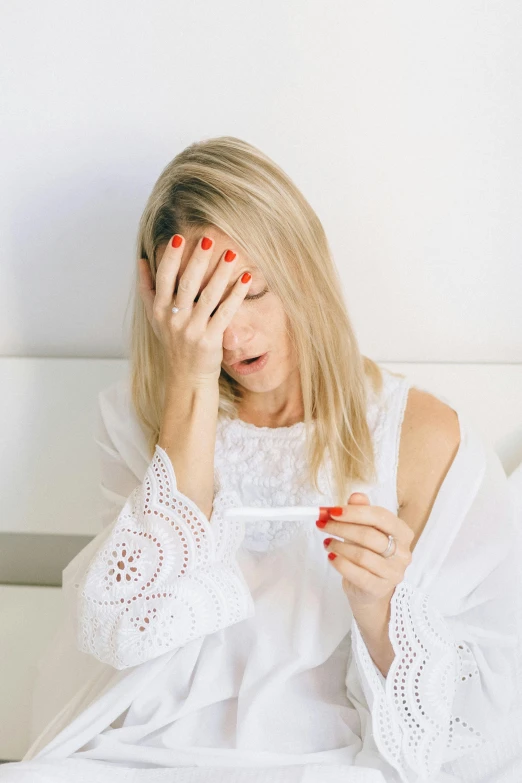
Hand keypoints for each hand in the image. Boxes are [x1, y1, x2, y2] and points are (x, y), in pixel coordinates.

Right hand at [137, 233, 252, 386]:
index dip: (171, 258)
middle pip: (187, 284)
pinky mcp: (211, 339)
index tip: (179, 238)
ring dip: (220, 273)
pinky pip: (226, 312)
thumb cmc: (173, 343)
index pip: (164, 278)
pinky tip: (246, 278)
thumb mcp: (155, 318)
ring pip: (208, 296)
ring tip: (230, 253)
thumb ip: (147, 289)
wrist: (187, 376)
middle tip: (208, 239)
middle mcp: (175, 319)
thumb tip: (142, 261)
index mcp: (160, 311)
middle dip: (197, 260)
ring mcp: (193, 329)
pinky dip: (236, 294)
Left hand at [319, 493, 413, 606]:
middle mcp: (403, 553)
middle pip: (369, 535)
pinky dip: (340, 563)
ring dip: (338, 545)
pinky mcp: (379, 588)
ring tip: (327, 542)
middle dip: (342, 527)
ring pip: (362, 555)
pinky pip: (357, 574)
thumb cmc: (368, 553)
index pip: (381, 517)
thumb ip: (362, 511)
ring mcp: (393, 573)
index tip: (333, 511)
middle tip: (323, 524)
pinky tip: (331, 556)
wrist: (370, 587)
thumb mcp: (366, 529)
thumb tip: (356, 497)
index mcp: (403, 533)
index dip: (355, 512)